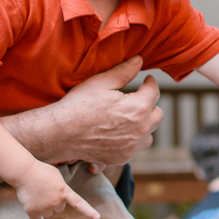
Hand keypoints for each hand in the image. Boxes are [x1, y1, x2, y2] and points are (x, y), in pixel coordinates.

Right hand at [13, 161, 99, 218]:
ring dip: (43, 208)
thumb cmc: (41, 171)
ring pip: (47, 213)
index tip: (97, 218)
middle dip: (54, 202)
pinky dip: (34, 213)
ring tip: (37, 195)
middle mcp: (56, 201)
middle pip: (59, 208)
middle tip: (46, 191)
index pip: (79, 203)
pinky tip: (31, 203)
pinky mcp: (33, 211)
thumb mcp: (57, 176)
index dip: (89, 211)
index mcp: (64, 191)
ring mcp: (44, 207)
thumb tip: (60, 196)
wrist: (24, 172)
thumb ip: (62, 188)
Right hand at [46, 57, 162, 165]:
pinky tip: (118, 133)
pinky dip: (131, 141)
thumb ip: (124, 71)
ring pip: (149, 135)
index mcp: (138, 108)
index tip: (146, 80)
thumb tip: (139, 60)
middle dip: (150, 105)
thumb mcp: (101, 83)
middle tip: (138, 99)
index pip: (154, 92)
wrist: (60, 134)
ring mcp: (132, 147)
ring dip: (143, 126)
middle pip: (158, 115)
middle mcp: (140, 130)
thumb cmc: (78, 105)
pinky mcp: (122, 158)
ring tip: (129, 118)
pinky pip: (135, 148)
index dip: (150, 83)